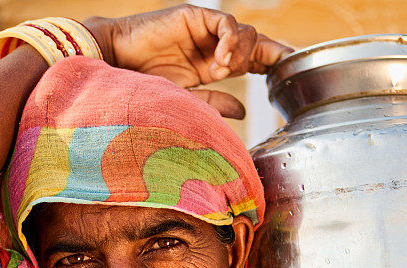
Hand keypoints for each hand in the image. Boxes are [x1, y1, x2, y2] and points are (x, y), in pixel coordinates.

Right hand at [84, 5, 292, 118]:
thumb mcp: (186, 101)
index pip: (252, 62)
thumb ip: (214, 102)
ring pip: (243, 33)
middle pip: (255, 44)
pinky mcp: (193, 16)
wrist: (113, 66)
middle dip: (274, 54)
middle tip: (285, 65)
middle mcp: (212, 46)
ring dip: (242, 54)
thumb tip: (243, 112)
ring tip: (223, 71)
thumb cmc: (143, 87)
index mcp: (212, 66)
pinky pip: (224, 22)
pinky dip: (230, 40)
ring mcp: (204, 30)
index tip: (293, 73)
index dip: (274, 64)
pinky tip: (221, 60)